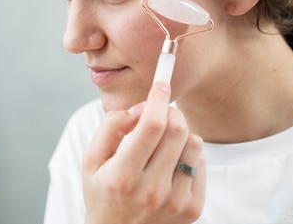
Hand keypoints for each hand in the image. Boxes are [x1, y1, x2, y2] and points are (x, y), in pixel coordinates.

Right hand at [82, 80, 205, 223]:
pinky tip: (170, 163)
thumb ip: (110, 128)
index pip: (152, 125)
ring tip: (162, 142)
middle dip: (170, 111)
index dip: (159, 98)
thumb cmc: (103, 193)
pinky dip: (188, 154)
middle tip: (160, 112)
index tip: (161, 83)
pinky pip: (201, 163)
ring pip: (194, 144)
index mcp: (123, 177)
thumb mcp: (91, 160)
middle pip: (177, 130)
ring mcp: (176, 202)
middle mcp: (152, 191)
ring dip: (180, 133)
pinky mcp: (193, 209)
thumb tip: (138, 110)